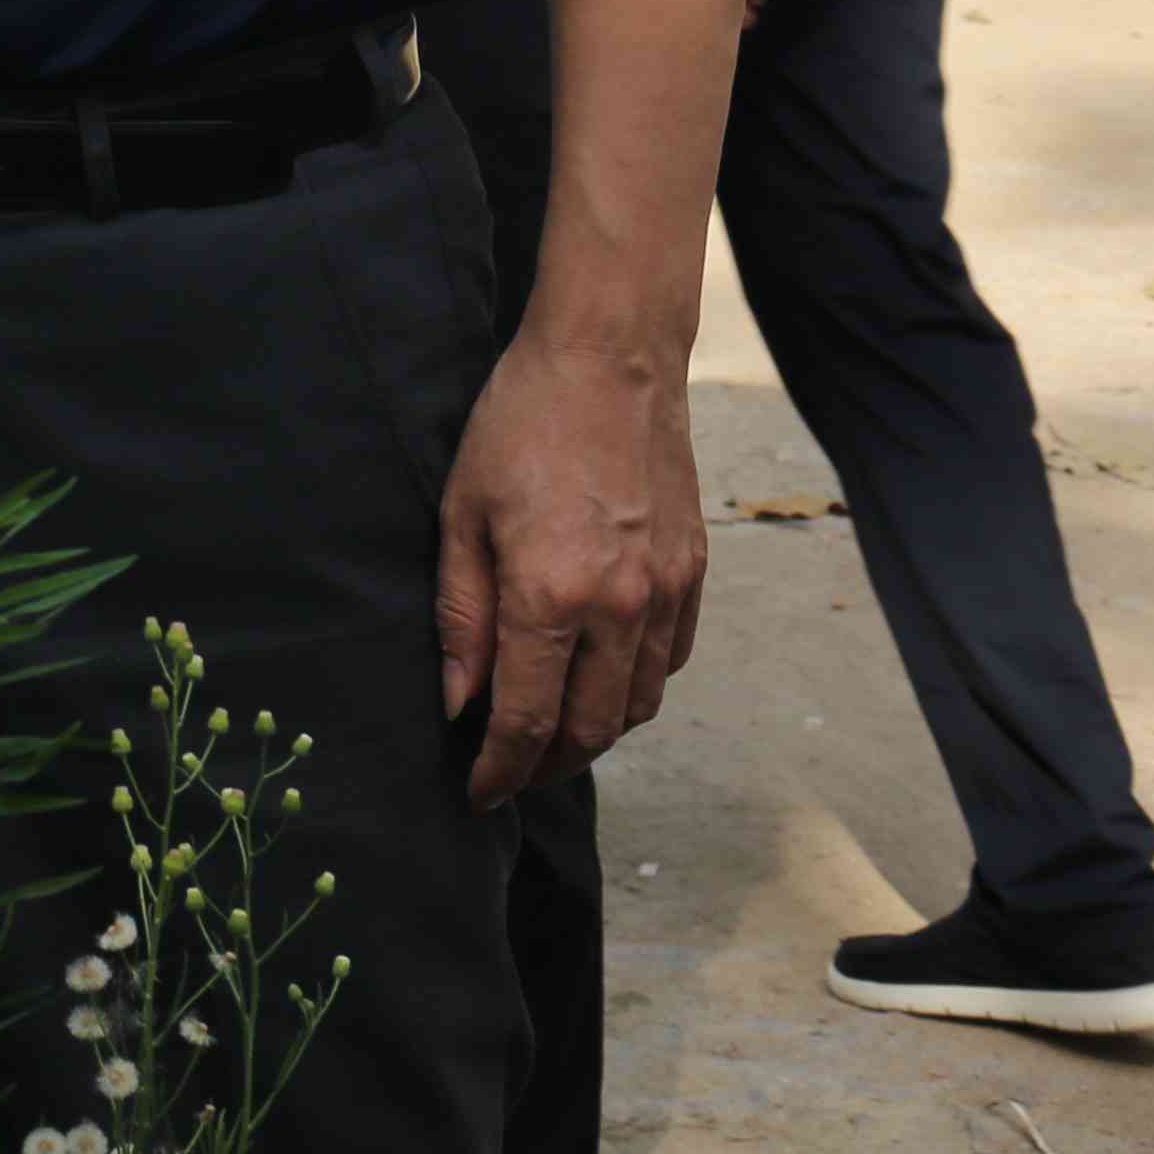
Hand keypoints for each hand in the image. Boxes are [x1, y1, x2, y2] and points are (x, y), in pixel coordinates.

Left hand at [437, 327, 705, 803]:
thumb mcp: (461, 515)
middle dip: (547, 767)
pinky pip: (668, 662)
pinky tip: (598, 681)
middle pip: (591, 730)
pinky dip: (633, 690)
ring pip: (636, 705)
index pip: (527, 720)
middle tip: (510, 775)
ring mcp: (666, 593)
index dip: (500, 769)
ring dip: (594, 736)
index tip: (477, 793)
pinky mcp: (693, 574)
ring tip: (550, 737)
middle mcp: (620, 607)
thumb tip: (459, 702)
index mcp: (551, 595)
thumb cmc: (519, 425)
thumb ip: (460, 616)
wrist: (610, 360)